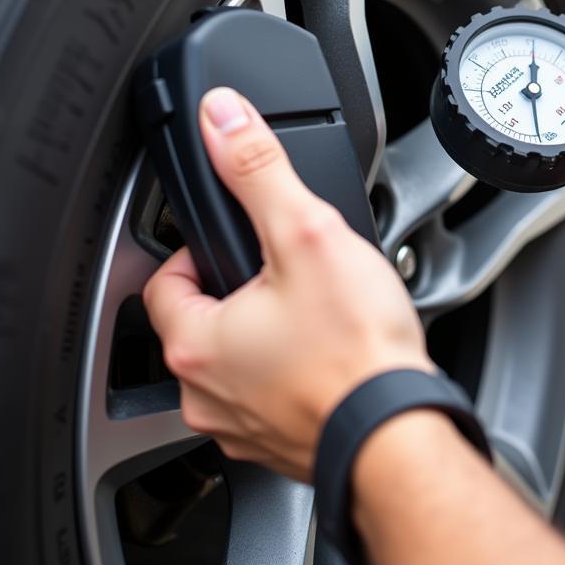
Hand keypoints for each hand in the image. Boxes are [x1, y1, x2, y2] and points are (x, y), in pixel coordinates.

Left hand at [143, 87, 431, 482]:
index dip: (201, 250)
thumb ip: (258, 169)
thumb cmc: (356, 349)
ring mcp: (238, 427)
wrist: (400, 431)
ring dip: (264, 336)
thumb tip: (223, 118)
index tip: (239, 244)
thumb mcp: (306, 233)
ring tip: (315, 315)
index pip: (164, 279)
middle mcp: (203, 394)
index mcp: (196, 341)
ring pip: (235, 363)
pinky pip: (267, 398)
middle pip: (201, 320)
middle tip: (289, 276)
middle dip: (239, 292)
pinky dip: (290, 375)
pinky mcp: (276, 446)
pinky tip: (330, 356)